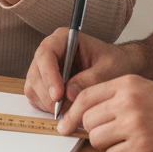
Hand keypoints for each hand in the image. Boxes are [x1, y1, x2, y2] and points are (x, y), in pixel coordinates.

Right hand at [25, 31, 140, 113]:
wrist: (119, 69)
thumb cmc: (116, 63)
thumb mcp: (108, 70)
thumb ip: (90, 80)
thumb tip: (68, 94)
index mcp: (63, 39)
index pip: (46, 53)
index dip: (49, 74)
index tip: (58, 95)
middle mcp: (50, 52)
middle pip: (36, 72)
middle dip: (47, 94)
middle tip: (64, 111)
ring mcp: (45, 68)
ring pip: (33, 86)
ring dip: (46, 103)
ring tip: (68, 112)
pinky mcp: (44, 84)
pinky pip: (36, 96)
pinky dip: (46, 107)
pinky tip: (64, 111)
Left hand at [61, 75, 152, 151]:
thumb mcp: (146, 90)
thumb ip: (116, 98)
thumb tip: (83, 114)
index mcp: (127, 84)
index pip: (84, 96)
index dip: (72, 113)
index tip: (65, 125)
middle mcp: (128, 102)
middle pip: (87, 121)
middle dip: (94, 132)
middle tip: (112, 136)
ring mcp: (135, 126)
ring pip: (96, 140)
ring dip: (108, 146)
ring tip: (129, 143)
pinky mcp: (143, 149)